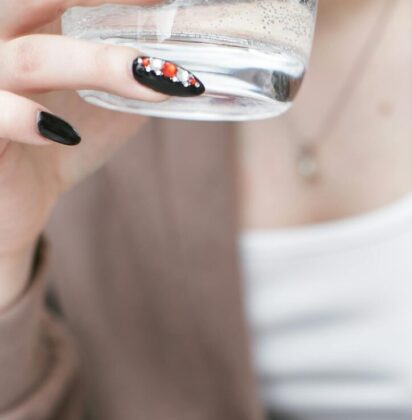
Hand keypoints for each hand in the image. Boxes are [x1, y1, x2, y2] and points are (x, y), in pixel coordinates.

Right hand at [0, 0, 203, 300]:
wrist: (9, 203)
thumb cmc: (51, 142)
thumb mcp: (98, 103)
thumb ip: (130, 75)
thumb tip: (188, 63)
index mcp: (27, 24)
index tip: (163, 1)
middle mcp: (0, 40)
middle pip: (37, 1)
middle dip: (97, 0)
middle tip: (159, 10)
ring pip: (33, 58)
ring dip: (97, 65)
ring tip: (155, 79)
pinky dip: (29, 120)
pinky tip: (66, 134)